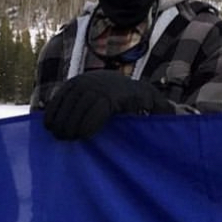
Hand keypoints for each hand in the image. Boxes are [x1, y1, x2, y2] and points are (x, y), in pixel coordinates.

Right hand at [42, 70, 174, 139]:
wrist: (126, 85)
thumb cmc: (141, 104)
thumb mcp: (155, 108)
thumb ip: (163, 115)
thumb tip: (173, 121)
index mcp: (120, 91)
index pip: (101, 103)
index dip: (89, 121)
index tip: (82, 138)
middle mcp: (100, 82)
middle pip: (81, 101)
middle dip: (71, 122)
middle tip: (66, 141)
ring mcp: (85, 80)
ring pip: (68, 98)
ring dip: (59, 117)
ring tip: (56, 136)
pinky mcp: (73, 83)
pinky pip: (60, 95)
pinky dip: (52, 109)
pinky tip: (48, 125)